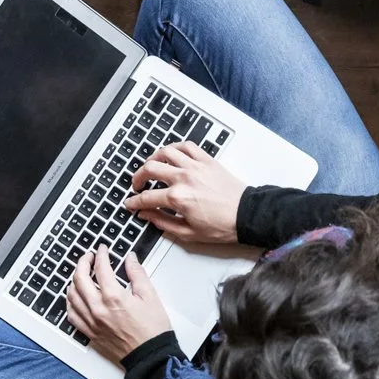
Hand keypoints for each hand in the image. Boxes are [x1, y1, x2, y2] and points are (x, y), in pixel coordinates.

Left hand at [67, 246, 172, 362]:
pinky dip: (70, 302)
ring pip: (72, 296)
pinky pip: (71, 315)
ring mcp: (92, 322)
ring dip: (74, 281)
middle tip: (88, 257)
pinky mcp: (90, 333)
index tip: (102, 250)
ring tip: (81, 274)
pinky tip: (74, 298)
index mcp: (114, 297)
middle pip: (80, 278)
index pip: (100, 268)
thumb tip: (130, 259)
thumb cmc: (153, 330)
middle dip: (83, 263)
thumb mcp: (150, 296)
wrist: (150, 356)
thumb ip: (137, 274)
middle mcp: (98, 309)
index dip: (100, 254)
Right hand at [123, 141, 245, 245]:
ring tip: (150, 166)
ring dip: (153, 158)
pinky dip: (175, 148)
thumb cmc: (223, 225)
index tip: (131, 203)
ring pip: (165, 152)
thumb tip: (146, 215)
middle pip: (150, 168)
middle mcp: (184, 178)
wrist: (246, 215)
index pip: (146, 197)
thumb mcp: (188, 233)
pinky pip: (186, 146)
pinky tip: (171, 155)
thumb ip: (163, 222)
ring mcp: (195, 166)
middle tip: (137, 185)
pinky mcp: (207, 160)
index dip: (134, 201)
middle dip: (138, 177)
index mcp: (178, 198)